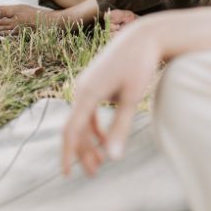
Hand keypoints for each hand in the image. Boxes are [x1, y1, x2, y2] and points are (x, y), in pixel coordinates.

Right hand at [61, 25, 161, 175]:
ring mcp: (87, 84)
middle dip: (83, 152)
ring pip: (81, 120)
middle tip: (94, 173)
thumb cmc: (139, 64)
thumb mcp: (132, 97)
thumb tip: (113, 158)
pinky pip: (88, 110)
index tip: (68, 174)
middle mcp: (82, 88)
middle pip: (76, 127)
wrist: (143, 36)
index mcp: (88, 92)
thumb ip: (120, 127)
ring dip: (89, 141)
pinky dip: (94, 126)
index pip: (71, 130)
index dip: (69, 154)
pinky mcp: (95, 82)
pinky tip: (104, 139)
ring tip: (100, 161)